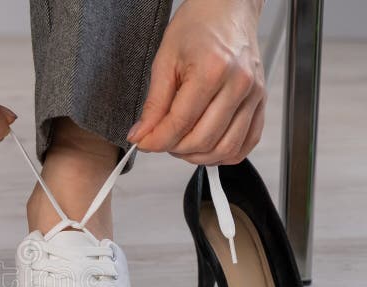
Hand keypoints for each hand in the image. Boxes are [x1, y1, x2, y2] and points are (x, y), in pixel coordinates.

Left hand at [128, 0, 265, 164]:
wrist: (227, 10)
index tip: (143, 142)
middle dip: (174, 149)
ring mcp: (254, 96)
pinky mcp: (261, 103)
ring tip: (180, 144)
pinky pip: (246, 143)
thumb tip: (141, 135)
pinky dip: (223, 153)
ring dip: (197, 156)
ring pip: (225, 148)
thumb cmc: (198, 27)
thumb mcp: (164, 61)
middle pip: (203, 140)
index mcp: (213, 71)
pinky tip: (205, 146)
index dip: (156, 141)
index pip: (180, 124)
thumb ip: (154, 104)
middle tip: (160, 141)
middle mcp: (239, 85)